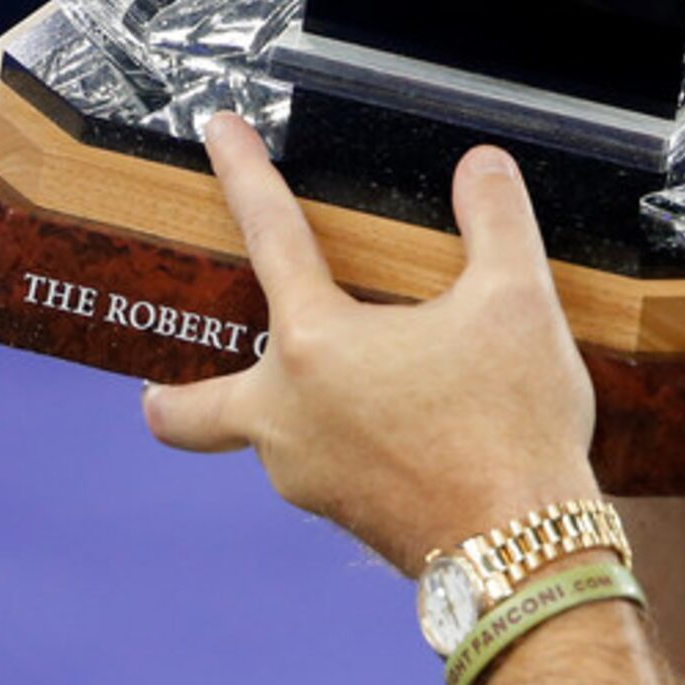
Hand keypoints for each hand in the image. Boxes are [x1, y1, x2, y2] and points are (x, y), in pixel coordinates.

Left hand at [143, 115, 598, 574]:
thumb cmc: (513, 425)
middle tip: (160, 386)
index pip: (271, 234)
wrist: (525, 555)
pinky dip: (348, 449)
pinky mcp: (347, 521)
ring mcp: (308, 479)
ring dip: (295, 414)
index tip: (217, 130)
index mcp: (314, 345)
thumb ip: (496, 218)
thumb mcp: (519, 301)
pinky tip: (409, 438)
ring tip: (366, 392)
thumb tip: (482, 168)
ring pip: (272, 443)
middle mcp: (286, 417)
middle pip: (190, 413)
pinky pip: (327, 475)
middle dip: (172, 397)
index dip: (244, 172)